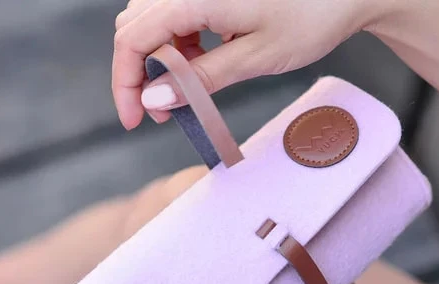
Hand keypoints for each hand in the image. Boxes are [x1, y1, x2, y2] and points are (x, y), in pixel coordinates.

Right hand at [111, 0, 393, 128]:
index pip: (133, 38)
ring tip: (189, 88)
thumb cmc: (312, 18)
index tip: (136, 119)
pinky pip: (177, 10)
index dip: (126, 81)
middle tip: (161, 112)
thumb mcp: (256, 57)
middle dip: (140, 72)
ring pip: (153, 17)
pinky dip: (182, 40)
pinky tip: (205, 59)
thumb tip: (154, 101)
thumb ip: (201, 79)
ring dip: (161, 56)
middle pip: (135, 25)